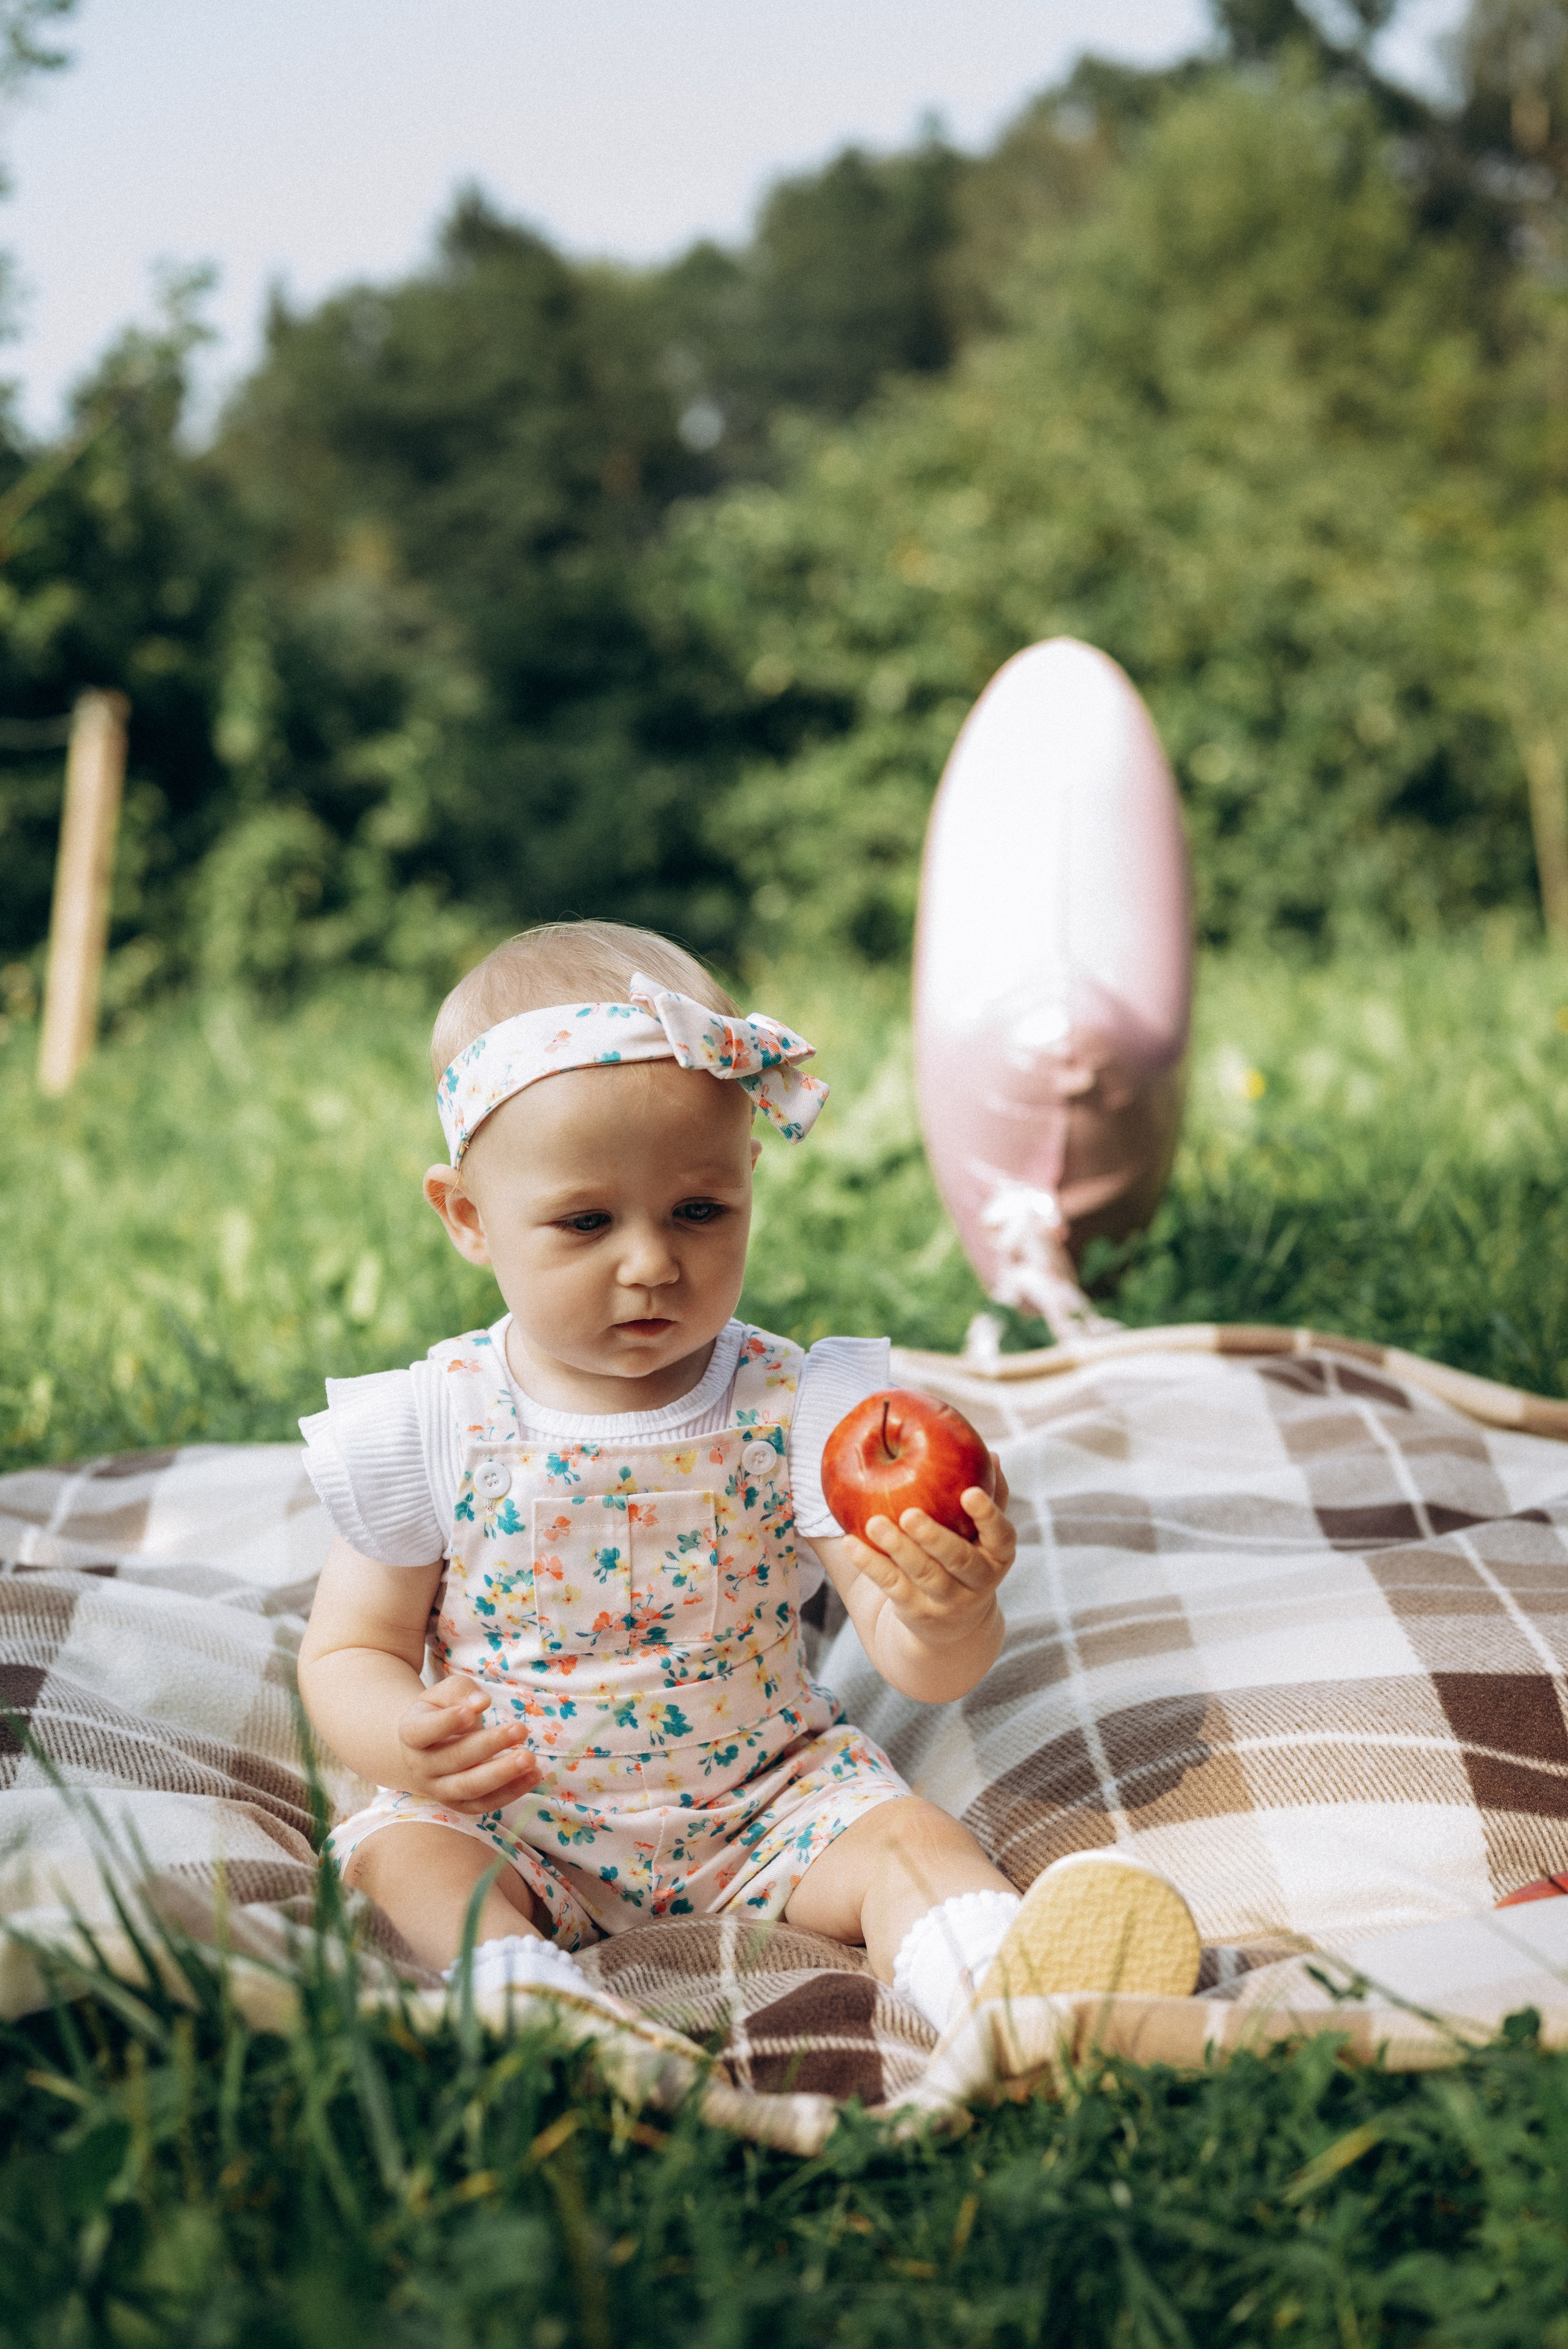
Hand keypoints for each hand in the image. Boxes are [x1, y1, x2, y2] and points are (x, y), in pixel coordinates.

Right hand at [395, 1674, 541, 1814]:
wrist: (424, 1749)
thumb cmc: (438, 1712)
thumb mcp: (442, 1693)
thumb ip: (460, 1691)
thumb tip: (481, 1702)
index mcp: (411, 1733)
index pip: (422, 1731)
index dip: (445, 1723)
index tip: (470, 1712)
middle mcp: (420, 1766)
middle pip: (453, 1759)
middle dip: (489, 1745)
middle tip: (520, 1728)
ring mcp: (439, 1789)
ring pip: (469, 1787)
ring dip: (502, 1774)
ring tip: (530, 1758)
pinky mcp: (460, 1804)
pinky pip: (485, 1803)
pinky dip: (511, 1792)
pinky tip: (534, 1775)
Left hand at [846, 1457, 1014, 1649]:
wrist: (953, 1625)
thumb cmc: (966, 1556)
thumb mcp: (983, 1534)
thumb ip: (990, 1496)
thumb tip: (990, 1452)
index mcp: (998, 1555)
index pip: (1001, 1535)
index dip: (988, 1515)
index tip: (969, 1492)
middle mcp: (978, 1581)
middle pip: (958, 1559)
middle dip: (934, 1537)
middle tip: (909, 1514)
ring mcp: (947, 1600)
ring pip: (923, 1573)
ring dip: (897, 1548)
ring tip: (874, 1523)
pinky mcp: (916, 1611)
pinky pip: (892, 1586)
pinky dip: (871, 1564)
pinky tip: (850, 1544)